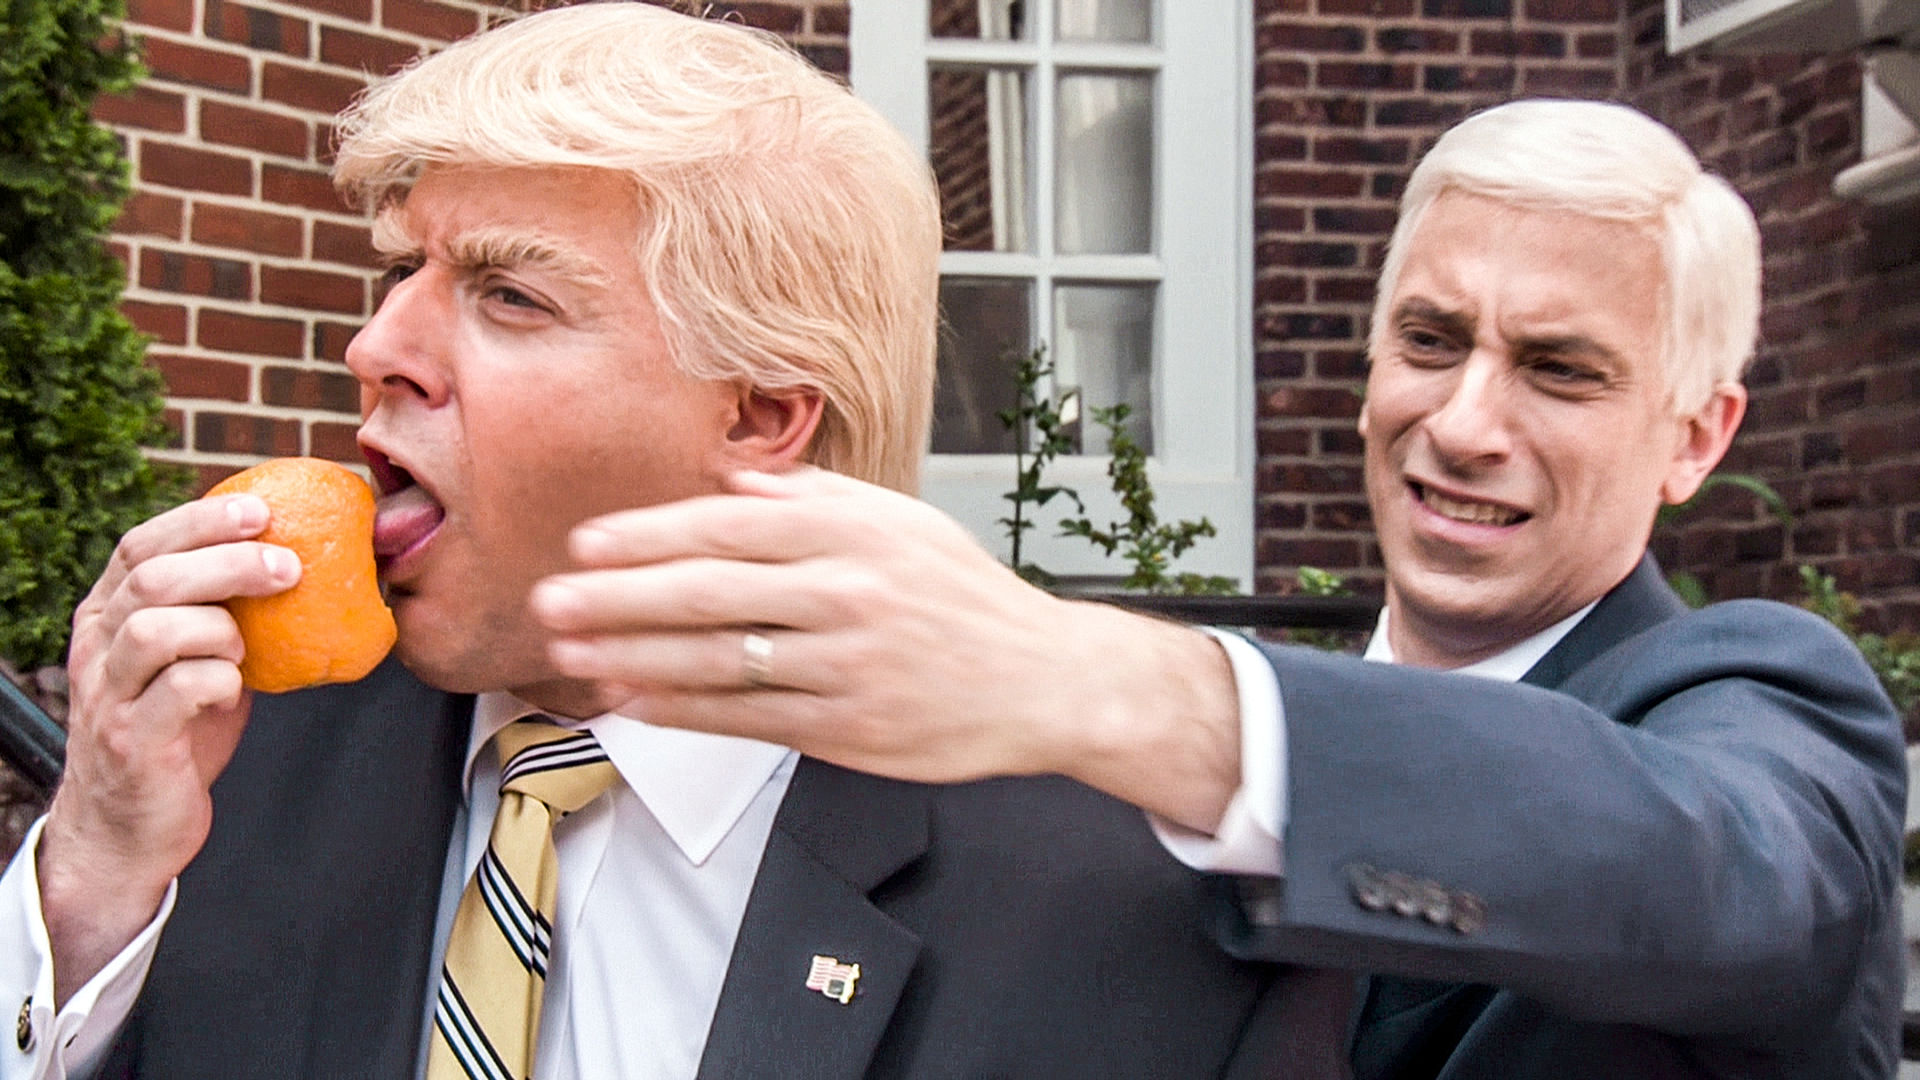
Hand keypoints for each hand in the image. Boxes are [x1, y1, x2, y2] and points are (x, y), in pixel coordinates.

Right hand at [38, 494, 299, 1003]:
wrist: (128, 827)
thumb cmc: (175, 734)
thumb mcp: (192, 661)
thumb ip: (220, 616)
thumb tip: (301, 565)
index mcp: (107, 616)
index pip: (140, 546)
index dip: (199, 521)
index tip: (262, 509)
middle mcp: (98, 647)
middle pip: (153, 579)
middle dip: (228, 562)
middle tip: (289, 566)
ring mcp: (109, 695)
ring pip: (155, 627)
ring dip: (221, 627)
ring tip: (248, 649)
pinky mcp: (132, 740)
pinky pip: (178, 689)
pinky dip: (219, 680)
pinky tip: (235, 691)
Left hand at [530, 468, 1240, 830]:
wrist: (1043, 681)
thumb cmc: (964, 598)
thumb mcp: (904, 524)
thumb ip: (817, 498)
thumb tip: (730, 481)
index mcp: (854, 535)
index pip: (730, 528)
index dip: (650, 535)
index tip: (589, 542)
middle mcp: (847, 594)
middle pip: (710, 592)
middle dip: (619, 596)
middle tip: (551, 600)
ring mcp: (846, 665)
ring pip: (720, 659)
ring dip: (636, 657)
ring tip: (573, 654)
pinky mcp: (847, 728)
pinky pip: (748, 719)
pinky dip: (683, 711)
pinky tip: (634, 701)